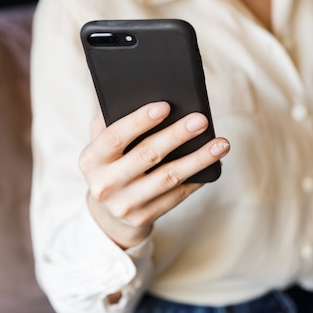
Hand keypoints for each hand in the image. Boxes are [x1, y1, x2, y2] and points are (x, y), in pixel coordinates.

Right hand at [78, 101, 229, 248]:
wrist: (108, 212)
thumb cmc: (113, 161)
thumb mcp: (104, 143)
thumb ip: (115, 119)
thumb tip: (150, 95)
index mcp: (91, 159)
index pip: (114, 136)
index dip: (139, 121)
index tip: (165, 105)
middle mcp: (104, 184)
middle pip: (146, 155)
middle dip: (176, 135)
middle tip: (201, 120)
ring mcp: (123, 205)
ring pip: (167, 178)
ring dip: (198, 159)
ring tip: (220, 144)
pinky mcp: (143, 218)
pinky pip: (176, 196)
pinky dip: (197, 178)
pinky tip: (214, 164)